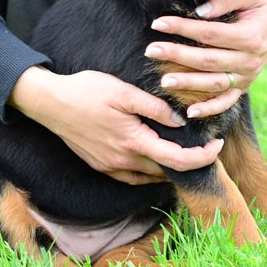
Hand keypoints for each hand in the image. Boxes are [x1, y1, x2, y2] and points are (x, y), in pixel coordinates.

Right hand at [8, 66, 223, 184]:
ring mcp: (110, 166)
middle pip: (166, 171)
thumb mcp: (124, 91)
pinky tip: (152, 155)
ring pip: (150, 176)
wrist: (49, 103)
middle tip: (202, 144)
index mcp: (133, 142)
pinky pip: (132, 176)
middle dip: (188, 161)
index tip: (217, 146)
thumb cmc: (86, 91)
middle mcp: (123, 160)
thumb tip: (179, 122)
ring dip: (168, 166)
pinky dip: (148, 169)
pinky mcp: (100, 166)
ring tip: (181, 148)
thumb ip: (154, 108)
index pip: (177, 160)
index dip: (202, 157)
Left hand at [145, 0, 266, 118]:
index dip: (183, 28)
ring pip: (214, 83)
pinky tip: (189, 112)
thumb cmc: (260, 6)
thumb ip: (225, 2)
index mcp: (249, 36)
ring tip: (164, 81)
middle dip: (177, 55)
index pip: (209, 33)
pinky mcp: (244, 87)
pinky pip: (227, 102)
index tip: (158, 23)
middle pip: (207, 60)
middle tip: (151, 51)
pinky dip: (210, 109)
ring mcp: (247, 76)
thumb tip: (199, 12)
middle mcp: (249, 60)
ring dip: (188, 83)